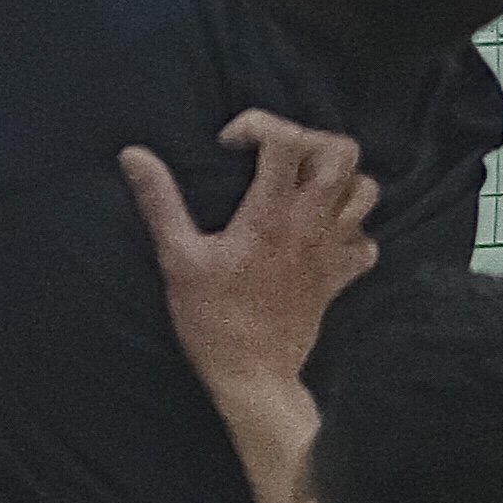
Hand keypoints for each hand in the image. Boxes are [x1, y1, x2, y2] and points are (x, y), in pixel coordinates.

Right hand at [120, 110, 380, 398]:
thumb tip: (134, 155)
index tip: (231, 146)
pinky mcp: (340, 278)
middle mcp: (310, 226)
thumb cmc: (212, 320)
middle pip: (342, 154)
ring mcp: (332, 252)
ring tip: (302, 187)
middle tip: (275, 157)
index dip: (259, 125)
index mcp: (270, 215)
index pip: (286, 140)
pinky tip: (321, 234)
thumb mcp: (177, 258)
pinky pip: (367, 242)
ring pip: (366, 191)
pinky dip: (352, 230)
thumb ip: (160, 202)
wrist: (253, 378)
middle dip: (309, 140)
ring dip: (338, 180)